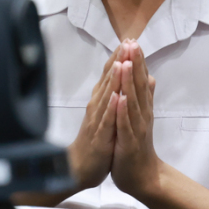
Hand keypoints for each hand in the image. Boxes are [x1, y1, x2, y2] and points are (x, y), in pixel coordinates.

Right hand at [66, 46, 123, 189]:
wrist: (78, 168)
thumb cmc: (93, 141)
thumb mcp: (105, 114)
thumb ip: (111, 94)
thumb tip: (119, 76)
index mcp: (100, 101)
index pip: (110, 75)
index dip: (119, 57)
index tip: (130, 39)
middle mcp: (96, 106)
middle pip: (108, 80)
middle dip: (118, 60)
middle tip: (127, 41)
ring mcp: (96, 120)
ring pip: (106, 96)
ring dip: (114, 79)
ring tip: (122, 61)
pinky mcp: (98, 136)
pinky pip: (105, 120)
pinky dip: (110, 107)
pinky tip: (116, 96)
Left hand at [108, 42, 163, 200]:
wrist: (142, 177)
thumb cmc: (138, 146)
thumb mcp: (142, 118)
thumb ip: (146, 98)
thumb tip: (152, 77)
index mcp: (142, 108)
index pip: (141, 80)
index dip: (138, 60)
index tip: (133, 40)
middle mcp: (142, 114)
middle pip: (140, 85)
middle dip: (136, 64)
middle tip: (133, 42)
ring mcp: (137, 128)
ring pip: (134, 101)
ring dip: (130, 82)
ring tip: (127, 62)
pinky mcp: (129, 142)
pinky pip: (126, 124)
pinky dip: (123, 111)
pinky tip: (120, 98)